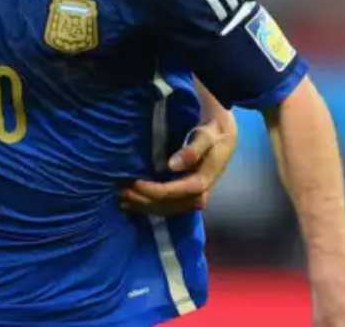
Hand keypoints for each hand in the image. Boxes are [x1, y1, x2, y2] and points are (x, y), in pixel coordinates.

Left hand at [118, 117, 237, 215]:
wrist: (224, 138)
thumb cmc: (212, 135)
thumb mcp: (205, 137)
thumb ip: (191, 151)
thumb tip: (173, 165)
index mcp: (202, 181)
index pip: (173, 192)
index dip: (152, 190)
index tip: (134, 182)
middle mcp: (199, 195)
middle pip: (167, 205)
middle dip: (143, 200)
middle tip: (121, 191)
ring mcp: (193, 198)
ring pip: (166, 209)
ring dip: (144, 206)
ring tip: (122, 199)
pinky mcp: (188, 197)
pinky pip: (168, 207)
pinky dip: (149, 206)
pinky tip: (132, 204)